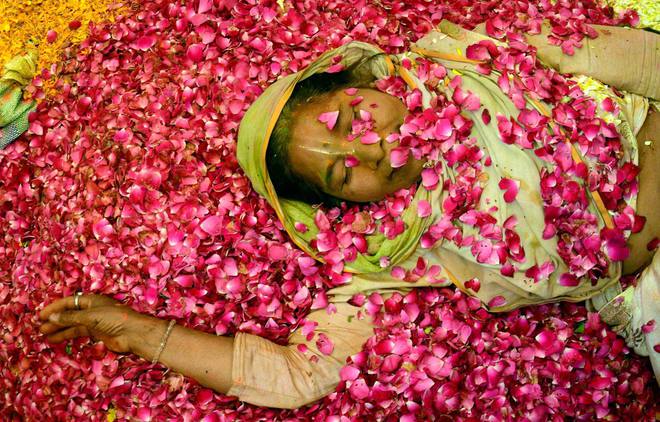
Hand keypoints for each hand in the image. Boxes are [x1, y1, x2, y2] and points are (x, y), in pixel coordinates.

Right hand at [39, 294, 156, 353]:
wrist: (133, 334)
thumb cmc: (115, 319)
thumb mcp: (91, 317)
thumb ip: (71, 317)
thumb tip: (52, 317)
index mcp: (91, 300)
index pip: (69, 302)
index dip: (54, 308)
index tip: (41, 315)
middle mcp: (91, 309)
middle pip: (69, 313)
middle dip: (55, 319)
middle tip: (39, 327)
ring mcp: (94, 321)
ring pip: (72, 324)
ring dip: (59, 328)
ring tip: (44, 334)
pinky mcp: (97, 333)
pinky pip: (78, 332)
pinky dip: (67, 335)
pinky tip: (56, 339)